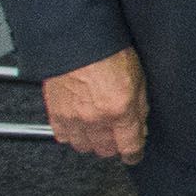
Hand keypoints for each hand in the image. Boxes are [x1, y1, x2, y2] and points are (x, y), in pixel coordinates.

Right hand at [43, 47, 147, 163]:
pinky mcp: (55, 113)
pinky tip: (80, 126)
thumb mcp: (138, 78)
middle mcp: (95, 118)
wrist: (76, 40)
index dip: (134, 154)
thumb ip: (140, 107)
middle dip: (114, 147)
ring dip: (93, 142)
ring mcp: (73, 118)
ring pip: (84, 147)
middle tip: (118, 138)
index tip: (134, 155)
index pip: (129, 146)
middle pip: (106, 150)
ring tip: (99, 131)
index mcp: (119, 110)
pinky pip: (64, 136)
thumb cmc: (108, 52)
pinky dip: (72, 135)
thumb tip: (140, 128)